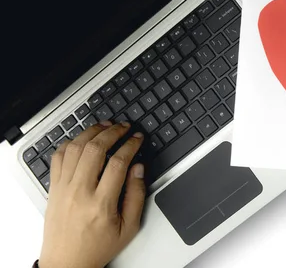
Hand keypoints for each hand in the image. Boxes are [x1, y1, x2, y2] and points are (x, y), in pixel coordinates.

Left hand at [39, 122, 145, 267]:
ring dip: (92, 132)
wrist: (67, 262)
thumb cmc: (97, 247)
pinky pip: (59, 157)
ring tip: (106, 126)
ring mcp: (63, 189)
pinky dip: (71, 143)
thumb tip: (138, 168)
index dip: (131, 145)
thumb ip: (136, 195)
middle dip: (113, 132)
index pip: (118, 163)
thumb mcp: (129, 227)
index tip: (138, 139)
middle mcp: (79, 193)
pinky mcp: (53, 188)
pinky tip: (83, 139)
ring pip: (75, 148)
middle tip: (124, 127)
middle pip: (95, 149)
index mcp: (101, 204)